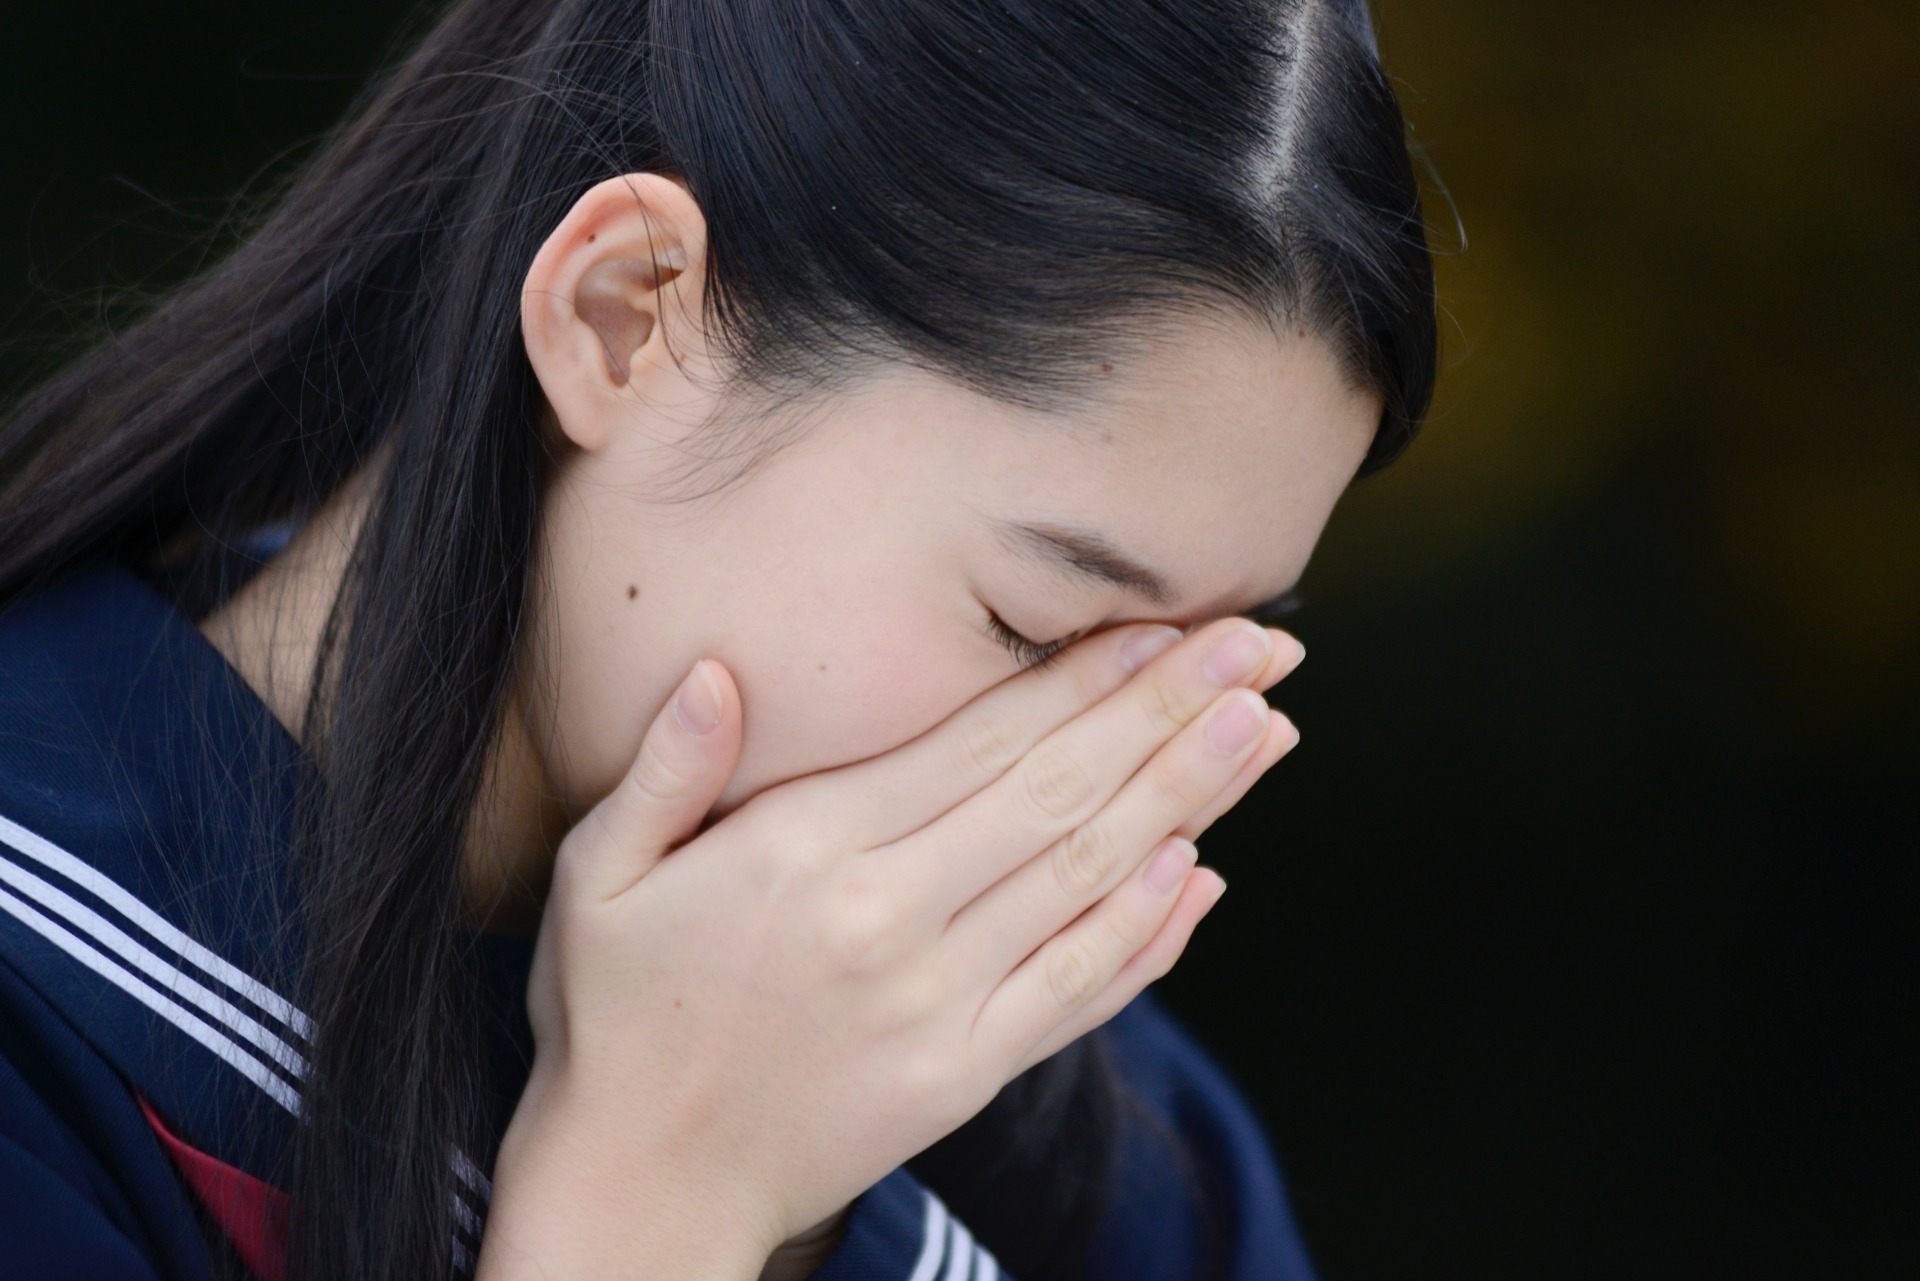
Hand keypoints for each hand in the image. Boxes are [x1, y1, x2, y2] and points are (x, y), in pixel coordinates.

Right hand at [475, 618, 1302, 1280]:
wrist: (641, 1190)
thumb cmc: (614, 1020)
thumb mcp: (601, 878)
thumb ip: (666, 769)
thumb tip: (721, 670)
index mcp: (809, 852)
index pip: (981, 744)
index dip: (1084, 682)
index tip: (1167, 626)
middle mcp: (892, 921)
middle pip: (1062, 797)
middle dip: (1171, 714)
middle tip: (1262, 650)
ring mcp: (939, 1005)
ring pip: (1091, 883)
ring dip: (1190, 802)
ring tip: (1268, 733)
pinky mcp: (963, 1074)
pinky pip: (1078, 992)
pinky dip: (1150, 935)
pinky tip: (1206, 873)